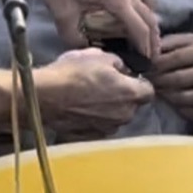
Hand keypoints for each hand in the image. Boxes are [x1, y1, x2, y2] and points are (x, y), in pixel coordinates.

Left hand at [25, 0, 160, 63]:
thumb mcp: (62, 14)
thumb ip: (74, 38)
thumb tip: (85, 49)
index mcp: (116, 0)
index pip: (139, 29)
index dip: (145, 48)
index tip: (147, 63)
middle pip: (149, 18)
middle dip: (153, 40)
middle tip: (152, 58)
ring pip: (148, 6)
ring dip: (151, 24)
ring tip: (148, 41)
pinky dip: (143, 10)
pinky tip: (134, 18)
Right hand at [33, 49, 154, 137]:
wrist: (43, 96)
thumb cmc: (71, 73)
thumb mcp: (98, 55)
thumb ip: (118, 63)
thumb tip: (123, 69)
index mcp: (130, 94)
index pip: (148, 91)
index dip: (139, 82)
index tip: (127, 76)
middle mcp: (123, 115)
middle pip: (132, 105)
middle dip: (122, 95)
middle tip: (104, 83)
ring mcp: (107, 128)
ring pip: (116, 116)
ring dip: (108, 108)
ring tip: (88, 95)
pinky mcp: (91, 136)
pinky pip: (99, 125)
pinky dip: (94, 118)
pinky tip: (79, 107)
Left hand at [149, 34, 192, 121]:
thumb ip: (175, 42)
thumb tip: (151, 49)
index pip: (175, 58)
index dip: (156, 65)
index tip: (144, 67)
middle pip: (178, 80)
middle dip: (158, 82)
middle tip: (148, 82)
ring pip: (184, 98)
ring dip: (166, 97)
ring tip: (159, 92)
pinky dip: (180, 110)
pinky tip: (174, 103)